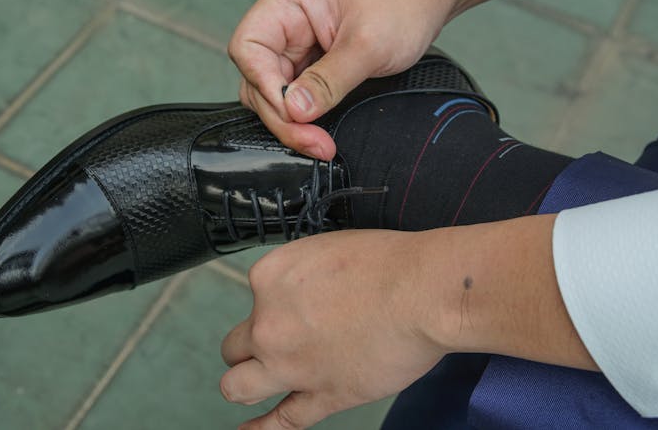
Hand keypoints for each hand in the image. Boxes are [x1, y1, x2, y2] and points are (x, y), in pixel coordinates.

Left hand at [220, 217, 595, 428]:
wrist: (420, 294)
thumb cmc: (387, 262)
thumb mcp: (328, 247)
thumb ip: (300, 272)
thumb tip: (301, 290)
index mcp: (268, 278)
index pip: (255, 296)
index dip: (278, 301)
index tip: (302, 302)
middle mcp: (267, 324)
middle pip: (236, 344)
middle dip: (253, 344)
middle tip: (277, 342)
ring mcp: (289, 365)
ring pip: (238, 386)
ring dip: (243, 384)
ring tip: (253, 383)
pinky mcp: (320, 396)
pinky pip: (281, 421)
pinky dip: (261, 429)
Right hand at [228, 0, 452, 160]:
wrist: (425, 3)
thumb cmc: (402, 6)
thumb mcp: (368, 45)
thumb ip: (329, 80)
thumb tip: (294, 111)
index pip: (249, 46)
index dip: (263, 84)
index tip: (292, 112)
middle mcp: (283, 19)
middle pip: (256, 76)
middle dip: (282, 114)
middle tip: (313, 142)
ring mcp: (293, 42)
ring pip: (270, 92)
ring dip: (291, 122)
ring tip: (320, 144)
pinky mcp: (306, 62)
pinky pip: (291, 96)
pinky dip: (303, 118)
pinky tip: (319, 133)